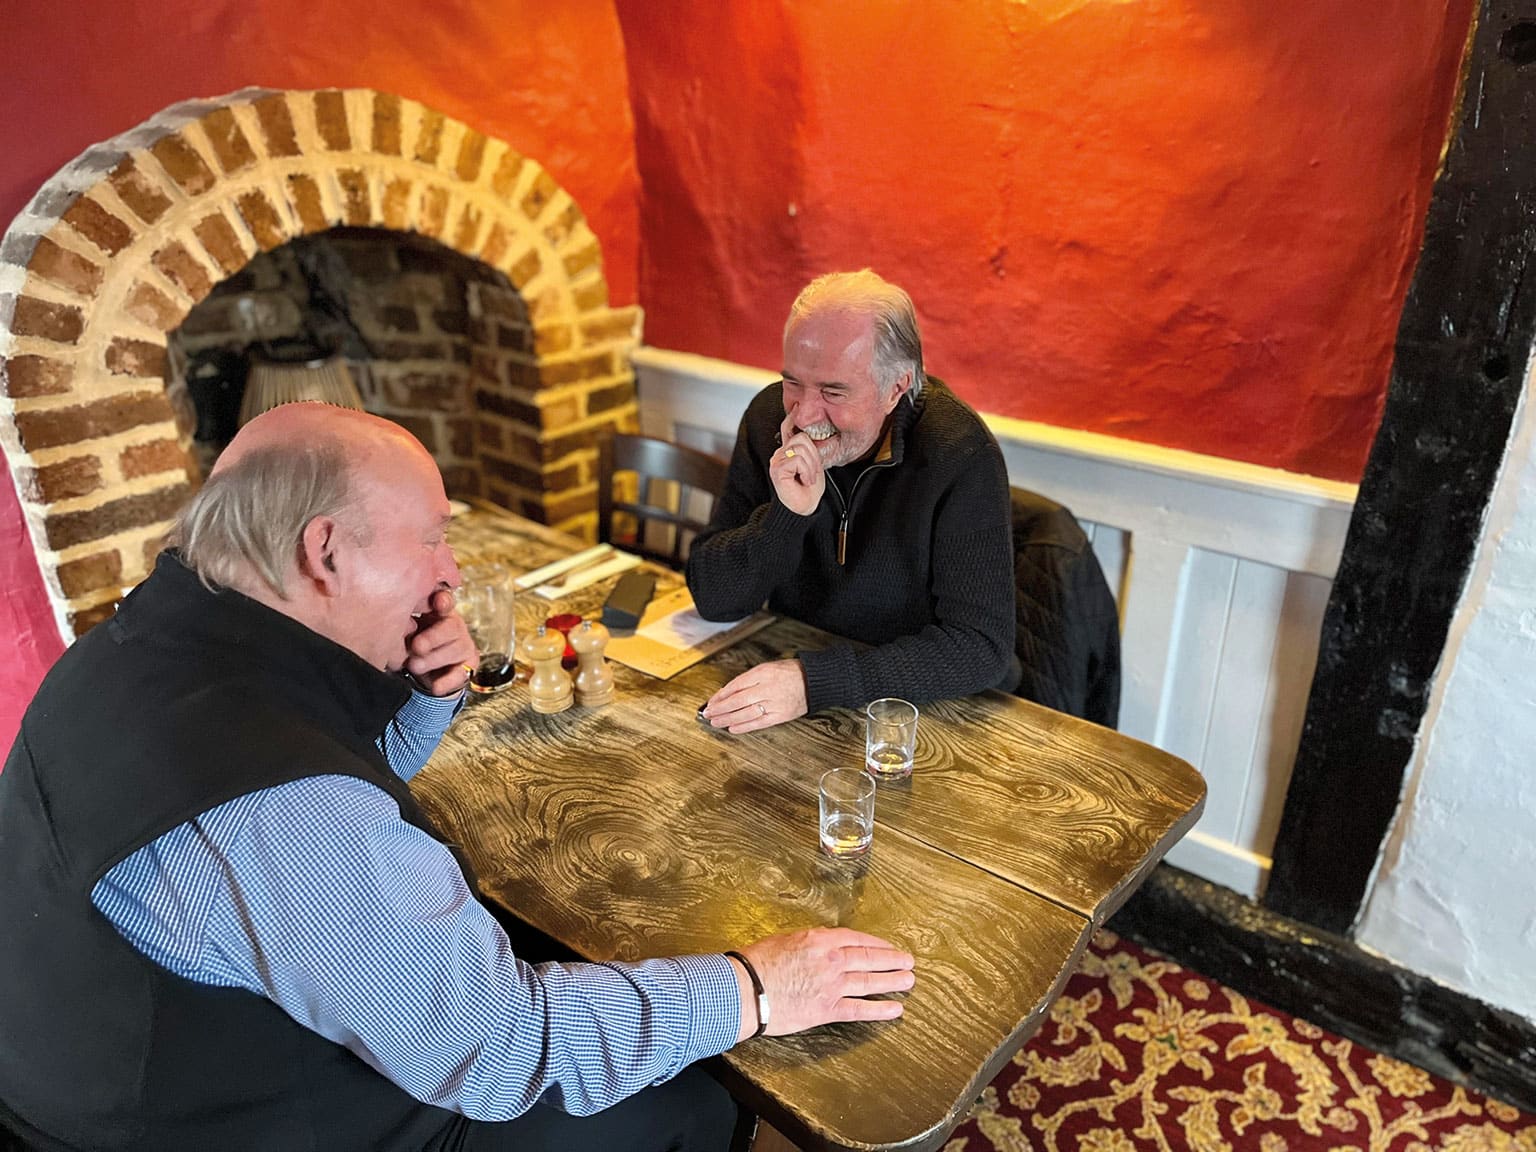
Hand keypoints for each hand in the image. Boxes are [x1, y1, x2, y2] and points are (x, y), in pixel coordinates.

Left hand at [405, 588, 477, 696]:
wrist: (424, 672)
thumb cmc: (412, 644)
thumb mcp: (406, 631)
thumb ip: (404, 625)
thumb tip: (396, 625)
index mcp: (438, 612)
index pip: (445, 601)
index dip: (443, 601)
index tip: (438, 603)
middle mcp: (454, 626)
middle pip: (451, 627)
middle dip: (433, 638)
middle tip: (416, 646)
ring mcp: (463, 646)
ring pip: (456, 649)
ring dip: (434, 659)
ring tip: (414, 666)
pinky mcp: (468, 666)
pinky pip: (461, 674)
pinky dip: (447, 682)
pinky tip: (436, 687)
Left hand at [702, 660, 806, 731]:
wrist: (815, 681)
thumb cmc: (791, 672)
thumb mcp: (768, 668)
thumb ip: (749, 679)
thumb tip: (728, 693)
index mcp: (763, 673)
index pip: (736, 685)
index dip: (721, 695)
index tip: (711, 702)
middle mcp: (767, 688)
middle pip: (737, 700)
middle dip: (720, 708)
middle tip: (708, 714)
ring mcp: (775, 703)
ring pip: (746, 713)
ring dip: (728, 719)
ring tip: (716, 722)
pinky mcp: (781, 715)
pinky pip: (759, 723)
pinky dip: (744, 726)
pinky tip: (733, 728)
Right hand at [732, 928, 914, 1041]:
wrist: (744, 988)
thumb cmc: (757, 962)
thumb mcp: (786, 939)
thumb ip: (809, 943)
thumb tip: (821, 945)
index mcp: (820, 940)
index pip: (856, 939)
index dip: (876, 943)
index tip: (887, 947)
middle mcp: (831, 960)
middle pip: (869, 958)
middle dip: (891, 959)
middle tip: (908, 961)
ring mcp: (831, 986)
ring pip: (869, 982)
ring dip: (892, 981)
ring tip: (909, 980)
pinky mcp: (826, 1010)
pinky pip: (859, 1009)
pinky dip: (879, 1010)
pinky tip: (895, 1009)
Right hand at [769, 406, 825, 515]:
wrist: (804, 508)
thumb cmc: (808, 489)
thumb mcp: (812, 464)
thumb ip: (808, 449)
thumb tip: (807, 434)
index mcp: (787, 452)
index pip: (787, 429)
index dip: (792, 417)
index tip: (797, 407)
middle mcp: (779, 454)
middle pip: (802, 438)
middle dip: (813, 456)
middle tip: (811, 473)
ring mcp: (776, 461)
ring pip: (801, 448)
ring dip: (811, 466)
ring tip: (807, 478)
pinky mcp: (777, 469)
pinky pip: (797, 460)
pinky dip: (806, 471)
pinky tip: (803, 481)